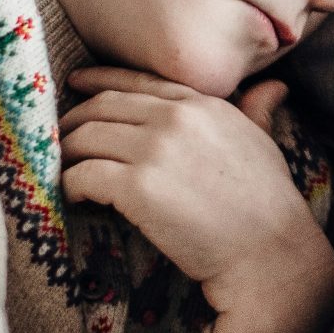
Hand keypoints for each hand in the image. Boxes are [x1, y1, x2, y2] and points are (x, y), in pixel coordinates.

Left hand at [59, 67, 333, 332]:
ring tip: (62, 171)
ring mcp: (155, 151)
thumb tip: (274, 86)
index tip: (76, 84)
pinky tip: (74, 197)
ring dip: (67, 155)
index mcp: (202, 104)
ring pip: (85, 138)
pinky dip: (70, 185)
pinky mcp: (137, 188)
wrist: (269, 252)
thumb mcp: (264, 142)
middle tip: (59, 139)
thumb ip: (258, 109)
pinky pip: (83, 175)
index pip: (137, 80)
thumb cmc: (270, 202)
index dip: (99, 80)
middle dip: (74, 122)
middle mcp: (175, 119)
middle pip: (103, 107)